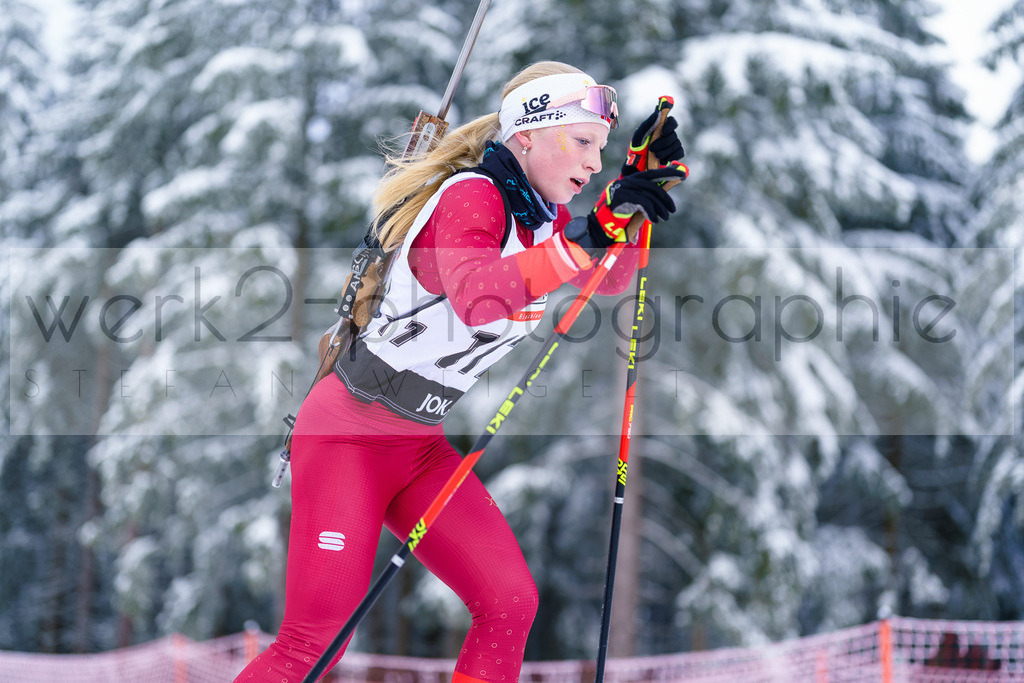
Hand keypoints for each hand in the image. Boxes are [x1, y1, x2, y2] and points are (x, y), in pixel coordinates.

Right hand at [564, 163, 689, 249]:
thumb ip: (645, 195)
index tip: (682, 175)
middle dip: (666, 200)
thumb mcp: (634, 200)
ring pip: (651, 197)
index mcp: (634, 179)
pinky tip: (654, 220)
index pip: (654, 174)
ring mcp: (627, 189)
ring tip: (664, 217)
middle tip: (671, 211)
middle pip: (654, 188)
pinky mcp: (625, 198)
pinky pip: (644, 204)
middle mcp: (630, 181)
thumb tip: (663, 197)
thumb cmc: (619, 212)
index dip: (668, 173)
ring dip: (660, 209)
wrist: (601, 221)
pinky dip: (652, 213)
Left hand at [621, 97, 684, 175]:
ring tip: (656, 156)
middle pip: (674, 135)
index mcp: (660, 127)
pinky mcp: (674, 154)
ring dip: (666, 151)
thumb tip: (658, 112)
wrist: (638, 165)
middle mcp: (668, 135)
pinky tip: (664, 160)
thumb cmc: (637, 147)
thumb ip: (648, 123)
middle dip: (663, 143)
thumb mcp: (639, 134)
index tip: (663, 132)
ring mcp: (672, 145)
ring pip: (677, 144)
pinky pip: (680, 153)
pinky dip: (673, 156)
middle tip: (652, 148)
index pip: (672, 121)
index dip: (670, 126)